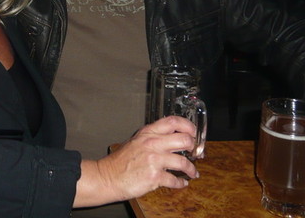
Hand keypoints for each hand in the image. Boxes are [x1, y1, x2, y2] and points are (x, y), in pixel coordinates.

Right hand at [74, 116, 198, 207]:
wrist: (109, 176)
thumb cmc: (120, 161)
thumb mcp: (135, 141)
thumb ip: (152, 137)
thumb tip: (170, 138)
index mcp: (148, 133)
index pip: (173, 122)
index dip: (187, 126)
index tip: (193, 132)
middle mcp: (152, 144)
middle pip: (184, 139)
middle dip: (194, 147)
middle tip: (195, 152)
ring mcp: (154, 160)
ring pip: (183, 162)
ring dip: (191, 169)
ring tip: (193, 172)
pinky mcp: (154, 176)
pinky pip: (175, 179)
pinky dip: (181, 183)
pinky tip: (181, 183)